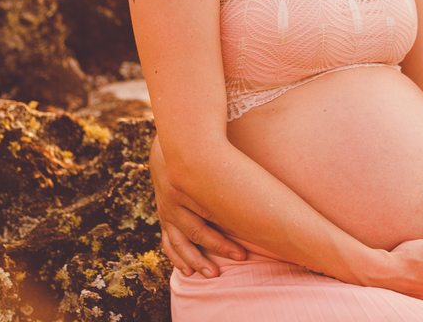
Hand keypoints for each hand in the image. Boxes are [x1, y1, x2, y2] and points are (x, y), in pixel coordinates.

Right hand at [150, 137, 247, 275]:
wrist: (168, 150)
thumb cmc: (199, 156)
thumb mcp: (213, 159)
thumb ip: (228, 173)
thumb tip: (258, 185)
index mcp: (186, 184)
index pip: (211, 210)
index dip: (230, 225)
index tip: (249, 238)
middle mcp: (173, 201)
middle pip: (198, 229)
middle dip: (219, 245)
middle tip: (240, 256)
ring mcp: (166, 212)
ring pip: (181, 242)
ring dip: (196, 260)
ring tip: (213, 273)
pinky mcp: (163, 218)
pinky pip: (168, 242)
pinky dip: (177, 258)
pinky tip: (188, 272)